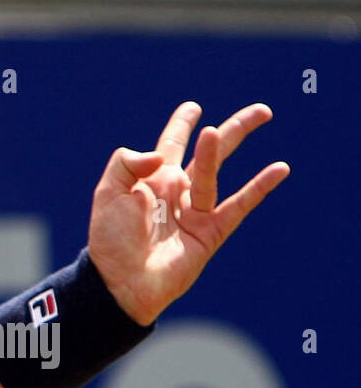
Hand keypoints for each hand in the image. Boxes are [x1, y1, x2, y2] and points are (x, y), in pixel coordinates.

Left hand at [88, 101, 289, 326]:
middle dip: (233, 130)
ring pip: (214, 172)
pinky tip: (279, 169)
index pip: (171, 144)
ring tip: (246, 120)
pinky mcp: (210, 232)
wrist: (121, 280)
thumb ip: (127, 164)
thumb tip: (162, 155)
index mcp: (152, 180)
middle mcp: (177, 191)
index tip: (193, 108)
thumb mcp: (108, 193)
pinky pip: (239, 205)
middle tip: (262, 111)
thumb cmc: (110, 238)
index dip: (182, 125)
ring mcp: (195, 211)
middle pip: (209, 153)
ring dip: (221, 149)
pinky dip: (259, 187)